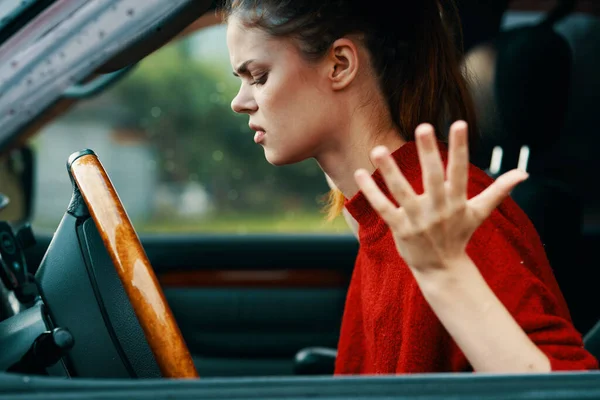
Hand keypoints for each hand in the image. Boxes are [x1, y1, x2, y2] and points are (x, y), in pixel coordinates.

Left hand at [354, 121, 528, 273]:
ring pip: (402, 192)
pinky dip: (371, 192)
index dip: (460, 148)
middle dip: (428, 153)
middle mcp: (438, 209)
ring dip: (390, 171)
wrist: (442, 270)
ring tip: (378, 149)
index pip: (460, 171)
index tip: (458, 123)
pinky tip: (358, 174)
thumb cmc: (459, 236)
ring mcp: (418, 220)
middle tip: (423, 126)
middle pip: (433, 177)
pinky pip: (383, 208)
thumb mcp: (479, 213)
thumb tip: (523, 174)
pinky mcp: (400, 229)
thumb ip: (499, 191)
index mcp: (458, 202)